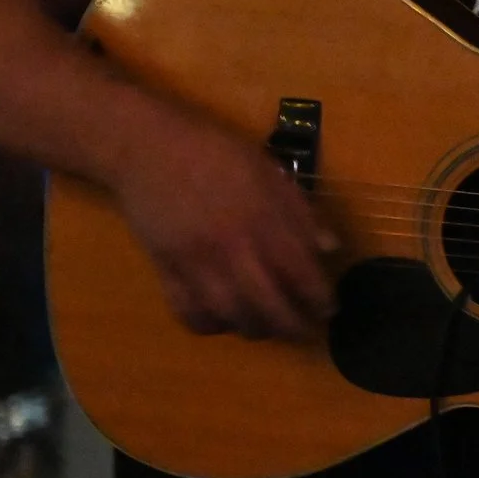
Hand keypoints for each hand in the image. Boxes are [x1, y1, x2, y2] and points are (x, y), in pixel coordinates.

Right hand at [108, 109, 337, 342]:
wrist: (148, 148)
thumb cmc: (215, 153)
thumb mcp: (268, 170)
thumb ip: (300, 211)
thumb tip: (330, 248)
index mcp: (262, 218)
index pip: (300, 273)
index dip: (319, 298)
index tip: (329, 309)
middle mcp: (231, 246)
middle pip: (268, 305)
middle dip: (292, 327)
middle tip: (303, 329)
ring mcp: (196, 262)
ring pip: (230, 316)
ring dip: (254, 329)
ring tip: (267, 326)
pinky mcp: (165, 271)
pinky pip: (189, 313)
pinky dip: (210, 325)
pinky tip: (223, 318)